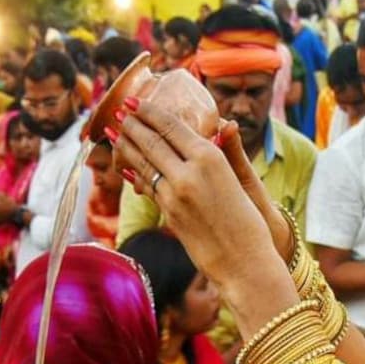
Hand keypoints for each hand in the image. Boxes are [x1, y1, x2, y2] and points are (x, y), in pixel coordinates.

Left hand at [113, 100, 277, 294]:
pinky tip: (128, 168)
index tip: (134, 100)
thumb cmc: (249, 221)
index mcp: (210, 157)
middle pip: (152, 141)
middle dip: (131, 125)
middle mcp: (189, 172)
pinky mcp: (168, 213)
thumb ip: (227, 152)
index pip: (171, 126)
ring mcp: (175, 194)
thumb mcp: (241, 181)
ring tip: (115, 134)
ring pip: (144, 163)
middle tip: (117, 112)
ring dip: (127, 146)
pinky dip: (137, 174)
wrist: (243, 262)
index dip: (149, 111)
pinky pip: (148, 187)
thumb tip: (226, 124)